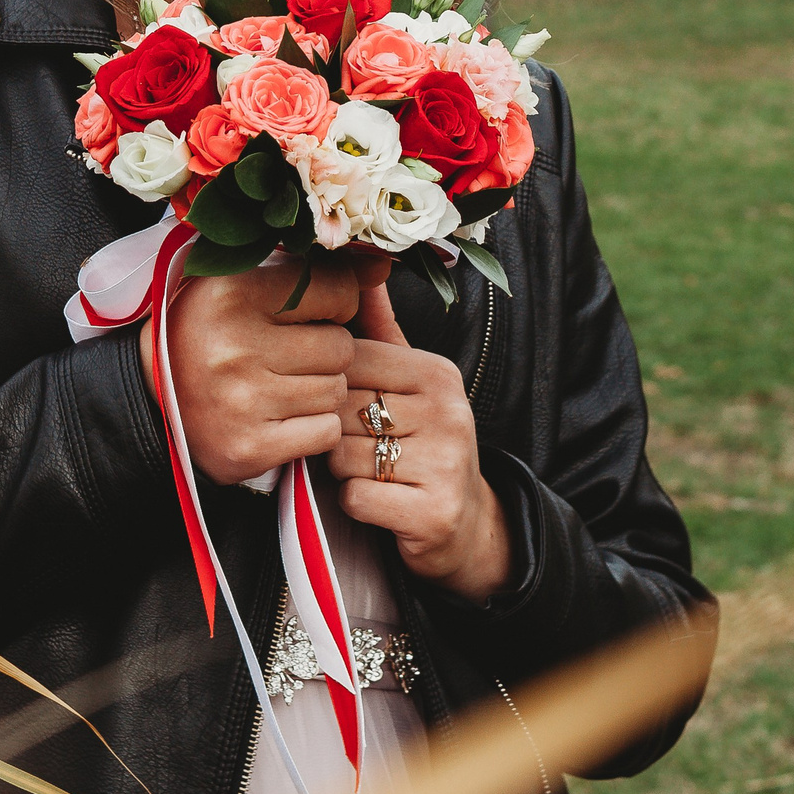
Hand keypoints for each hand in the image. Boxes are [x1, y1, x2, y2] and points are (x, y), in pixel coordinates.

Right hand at [164, 254, 388, 486]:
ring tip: (284, 385)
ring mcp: (242, 402)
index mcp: (231, 292)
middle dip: (328, 352)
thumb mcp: (246, 283)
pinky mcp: (249, 449)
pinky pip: (325, 433)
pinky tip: (284, 417)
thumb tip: (384, 264)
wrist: (151, 401)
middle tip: (293, 355)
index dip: (336, 304)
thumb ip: (315, 270)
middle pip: (341, 347)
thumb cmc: (210, 332)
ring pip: (336, 392)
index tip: (312, 313)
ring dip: (322, 390)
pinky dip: (314, 427)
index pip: (336, 290)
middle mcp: (234, 346)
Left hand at [333, 283, 513, 601]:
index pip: (349, 362)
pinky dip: (354, 505)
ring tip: (371, 474)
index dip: (329, 389)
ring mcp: (446, 463)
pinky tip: (379, 502)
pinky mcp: (434, 511)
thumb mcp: (407, 383)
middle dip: (333, 433)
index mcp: (437, 373)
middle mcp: (448, 412)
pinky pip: (356, 498)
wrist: (464, 525)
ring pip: (343, 456)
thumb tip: (361, 268)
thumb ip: (378, 330)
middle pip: (341, 409)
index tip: (345, 408)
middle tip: (357, 448)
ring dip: (342, 472)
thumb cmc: (420, 444)